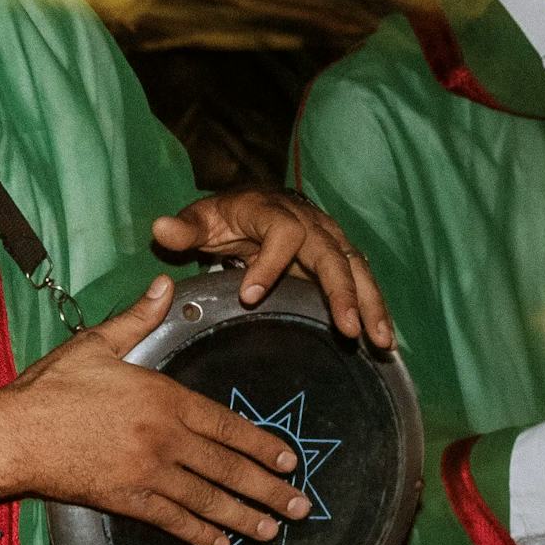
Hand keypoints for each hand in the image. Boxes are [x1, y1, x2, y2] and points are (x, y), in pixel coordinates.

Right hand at [0, 276, 313, 544]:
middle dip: (268, 490)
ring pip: (207, 498)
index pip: (227, 425)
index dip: (262, 445)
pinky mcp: (124, 499)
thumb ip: (138, 318)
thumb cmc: (49, 388)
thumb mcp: (95, 344)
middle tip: (300, 507)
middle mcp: (164, 437)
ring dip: (244, 516)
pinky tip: (219, 542)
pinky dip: (199, 533)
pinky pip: (172, 520)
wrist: (12, 433)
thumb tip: (166, 287)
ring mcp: (147, 472)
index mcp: (163, 397)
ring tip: (270, 531)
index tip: (288, 461)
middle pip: (228, 467)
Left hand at [150, 188, 394, 347]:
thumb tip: (161, 229)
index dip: (269, 263)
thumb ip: (183, 229)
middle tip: (346, 328)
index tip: (250, 295)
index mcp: (271, 212)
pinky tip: (383, 338)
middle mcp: (309, 222)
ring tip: (380, 340)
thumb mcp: (201, 220)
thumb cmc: (224, 217)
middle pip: (331, 254)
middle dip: (341, 292)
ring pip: (356, 269)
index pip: (281, 233)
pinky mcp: (340, 257)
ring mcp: (330, 239)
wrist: (254, 204)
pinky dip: (374, 307)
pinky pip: (362, 280)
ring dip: (370, 304)